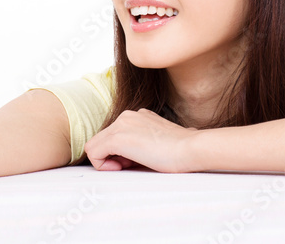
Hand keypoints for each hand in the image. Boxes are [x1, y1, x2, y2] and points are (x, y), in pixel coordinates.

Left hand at [83, 108, 200, 172]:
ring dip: (108, 161)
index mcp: (138, 116)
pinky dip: (102, 165)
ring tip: (130, 166)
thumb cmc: (181, 150)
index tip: (135, 162)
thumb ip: (142, 145)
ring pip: (95, 146)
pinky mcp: (118, 137)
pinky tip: (122, 168)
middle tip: (132, 166)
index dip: (119, 154)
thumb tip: (132, 158)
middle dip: (112, 157)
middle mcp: (127, 116)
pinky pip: (94, 153)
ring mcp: (121, 124)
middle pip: (102, 140)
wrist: (190, 148)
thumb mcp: (158, 143)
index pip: (114, 136)